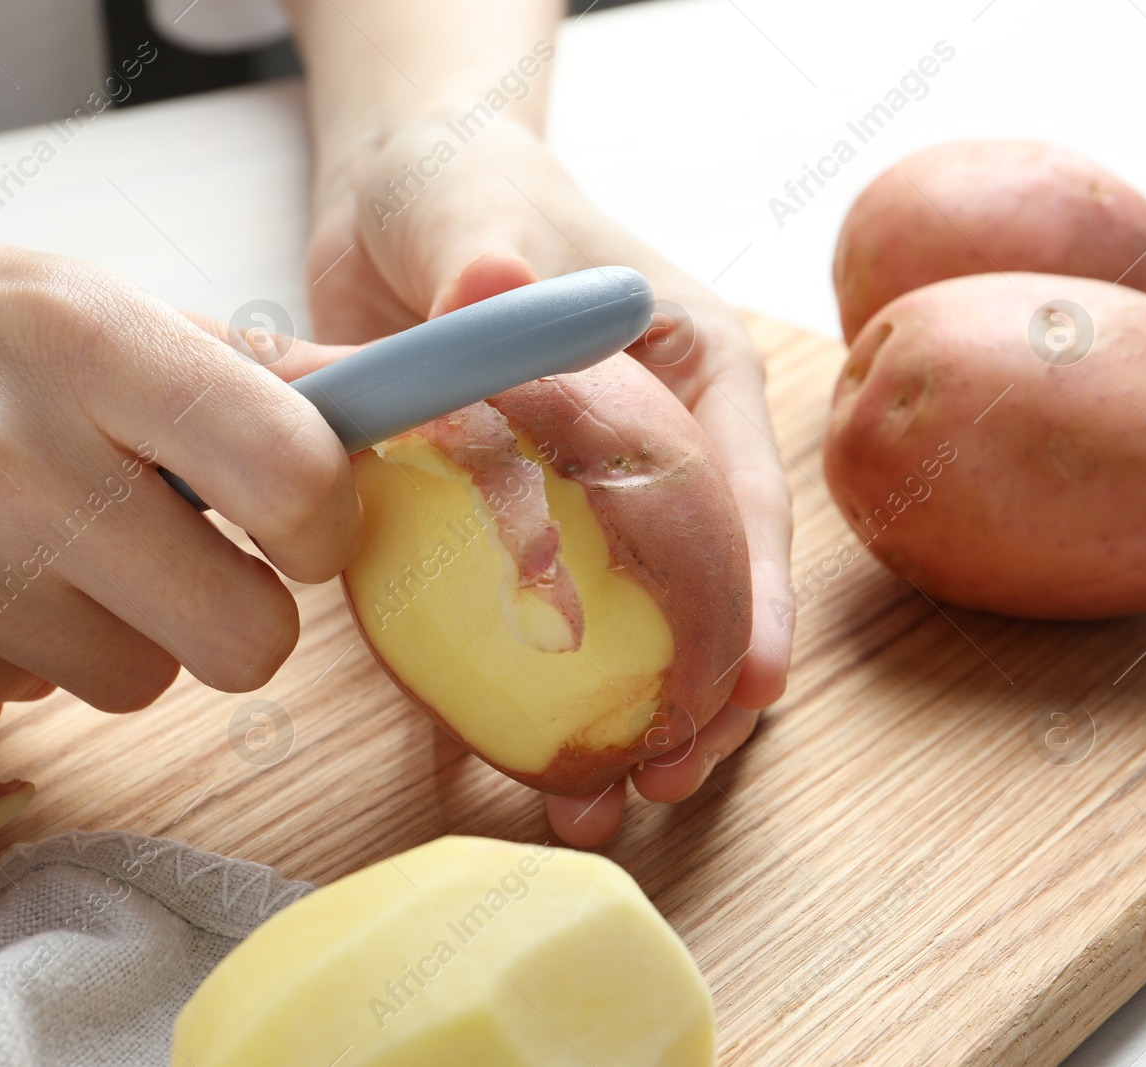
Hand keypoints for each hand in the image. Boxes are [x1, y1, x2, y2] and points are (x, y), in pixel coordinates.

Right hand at [0, 177, 361, 709]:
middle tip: (191, 563)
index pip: (294, 477)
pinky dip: (11, 645)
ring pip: (137, 685)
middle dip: (239, 616)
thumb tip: (363, 408)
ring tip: (35, 538)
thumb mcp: (64, 293)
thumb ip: (226, 369)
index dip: (326, 525)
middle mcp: (15, 459)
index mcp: (88, 341)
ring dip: (117, 630)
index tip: (298, 522)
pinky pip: (21, 695)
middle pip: (244, 641)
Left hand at [303, 116, 792, 844]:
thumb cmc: (462, 184)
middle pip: (700, 587)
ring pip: (624, 629)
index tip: (750, 685)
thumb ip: (488, 258)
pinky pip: (520, 624)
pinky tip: (515, 771)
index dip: (754, 594)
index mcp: (688, 372)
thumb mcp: (476, 208)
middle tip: (665, 774)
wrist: (392, 208)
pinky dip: (519, 701)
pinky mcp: (504, 529)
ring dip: (618, 722)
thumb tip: (490, 293)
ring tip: (598, 805)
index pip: (737, 491)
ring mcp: (579, 502)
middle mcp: (653, 448)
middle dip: (696, 691)